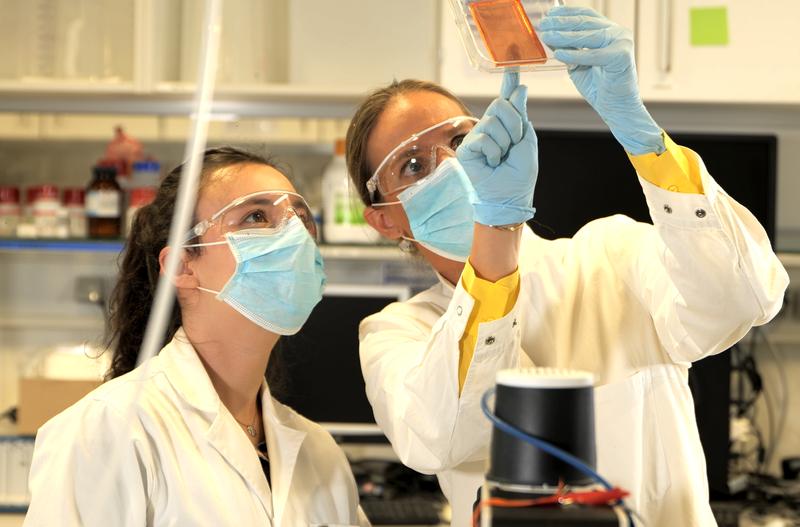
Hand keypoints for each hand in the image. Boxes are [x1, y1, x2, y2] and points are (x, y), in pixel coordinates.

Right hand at [456, 71, 537, 225]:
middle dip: (514, 125)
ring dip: (504, 142)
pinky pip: (483, 138)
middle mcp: (490, 126)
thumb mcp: (527, 142)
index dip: (509, 81)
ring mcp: (476, 136)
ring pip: (493, 121)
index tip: (513, 64)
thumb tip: (519, 88)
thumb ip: (521, 115)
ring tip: (501, 158)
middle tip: (513, 145)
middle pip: (501, 105)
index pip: (507, 98)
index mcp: (507, 125)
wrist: (509, 197)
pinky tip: (491, 163)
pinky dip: (493, 152)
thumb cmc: (519, 174)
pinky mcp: (466, 148)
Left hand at [539, 5, 664, 154]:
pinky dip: (574, 55)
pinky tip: (559, 54)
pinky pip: (592, 55)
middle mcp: (617, 33)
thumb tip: (549, 35)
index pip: (585, 15)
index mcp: (608, 31)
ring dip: (564, 36)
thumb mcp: (577, 64)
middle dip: (561, 23)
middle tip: (543, 25)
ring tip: (546, 36)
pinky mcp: (622, 56)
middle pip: (584, 22)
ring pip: (587, 36)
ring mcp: (621, 42)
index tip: (548, 16)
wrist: (616, 107)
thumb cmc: (598, 87)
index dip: (565, 13)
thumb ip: (567, 49)